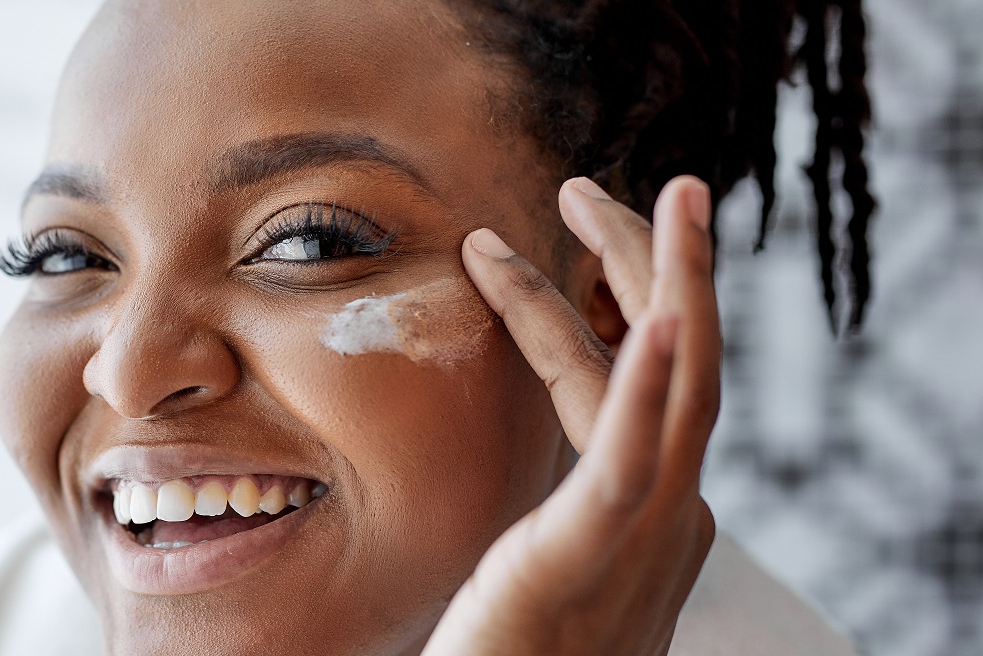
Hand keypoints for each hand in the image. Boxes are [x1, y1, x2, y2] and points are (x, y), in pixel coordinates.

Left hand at [422, 176, 721, 654]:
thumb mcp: (538, 568)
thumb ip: (555, 516)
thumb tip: (540, 483)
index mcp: (640, 514)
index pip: (634, 383)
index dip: (616, 305)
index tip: (587, 240)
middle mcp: (663, 517)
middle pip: (674, 364)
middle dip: (663, 267)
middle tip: (645, 187)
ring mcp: (641, 535)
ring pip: (673, 384)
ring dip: (671, 281)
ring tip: (664, 199)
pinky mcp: (594, 552)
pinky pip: (631, 455)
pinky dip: (652, 381)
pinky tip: (665, 313)